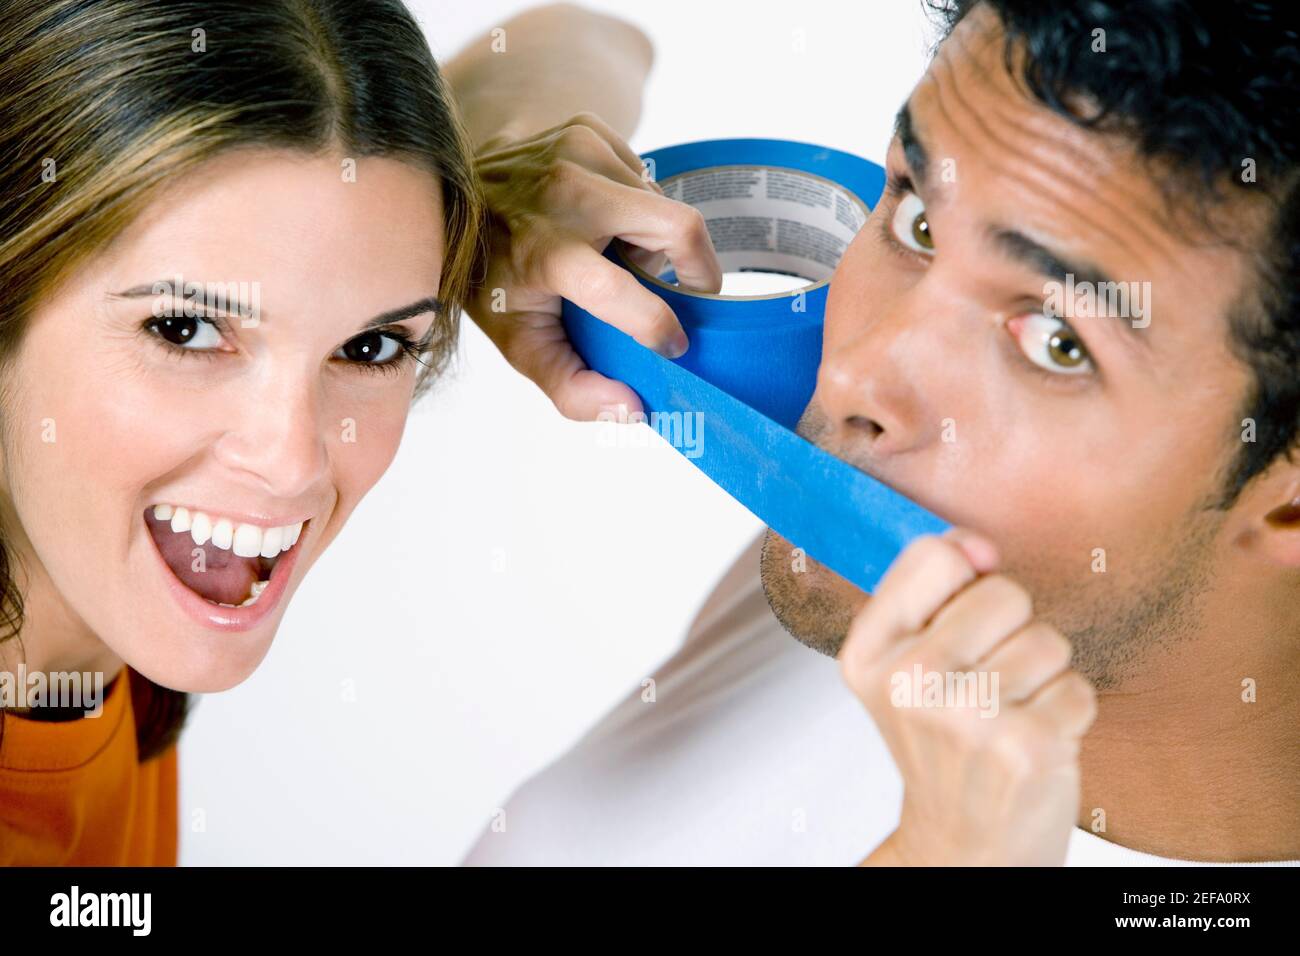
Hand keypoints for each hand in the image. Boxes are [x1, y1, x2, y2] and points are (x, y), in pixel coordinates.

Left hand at [466, 112, 722, 419]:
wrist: (453, 194)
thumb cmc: (490, 276)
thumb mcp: (519, 342)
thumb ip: (572, 388)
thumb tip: (633, 409)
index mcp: (547, 252)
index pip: (623, 294)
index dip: (660, 327)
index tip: (672, 344)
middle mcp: (565, 193)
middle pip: (680, 227)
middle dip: (697, 268)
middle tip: (682, 294)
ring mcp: (577, 152)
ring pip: (666, 204)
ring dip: (655, 239)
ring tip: (615, 254)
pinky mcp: (588, 129)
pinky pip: (645, 178)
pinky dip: (636, 207)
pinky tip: (600, 218)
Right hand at [842, 528, 1097, 865]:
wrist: (962, 844)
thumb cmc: (944, 744)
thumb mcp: (908, 664)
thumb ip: (933, 592)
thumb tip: (979, 546)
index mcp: (868, 654)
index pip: (932, 556)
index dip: (968, 569)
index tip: (969, 603)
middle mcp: (907, 683)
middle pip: (1004, 592)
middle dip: (1014, 629)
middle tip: (990, 680)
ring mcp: (965, 717)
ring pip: (1049, 640)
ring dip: (1044, 676)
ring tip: (1012, 714)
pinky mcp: (1024, 747)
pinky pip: (1077, 686)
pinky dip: (1067, 713)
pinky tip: (1033, 741)